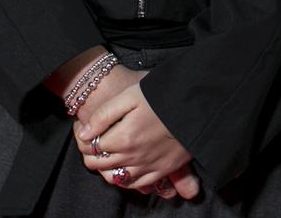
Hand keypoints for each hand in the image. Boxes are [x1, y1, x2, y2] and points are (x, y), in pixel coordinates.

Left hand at [74, 79, 198, 198]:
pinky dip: (125, 179)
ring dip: (105, 168)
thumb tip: (84, 134)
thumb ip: (104, 115)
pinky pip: (136, 185)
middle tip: (92, 140)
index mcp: (124, 137)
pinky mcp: (162, 170)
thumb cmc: (162, 96)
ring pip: (114, 178)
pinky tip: (124, 167)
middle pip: (100, 164)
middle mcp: (134, 157)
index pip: (91, 147)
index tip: (85, 128)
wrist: (196, 104)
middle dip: (90, 153)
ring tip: (107, 153)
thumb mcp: (130, 95)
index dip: (84, 137)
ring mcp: (148, 166)